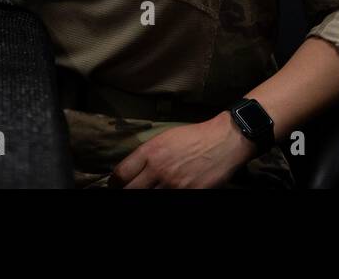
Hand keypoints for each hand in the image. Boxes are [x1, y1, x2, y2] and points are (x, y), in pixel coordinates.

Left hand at [110, 114, 256, 188]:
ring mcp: (173, 184)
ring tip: (152, 190)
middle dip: (128, 192)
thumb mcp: (166, 138)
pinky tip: (168, 192)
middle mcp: (158, 168)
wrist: (224, 140)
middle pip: (130, 190)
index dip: (115, 183)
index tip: (116, 186)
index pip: (121, 174)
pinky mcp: (189, 193)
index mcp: (151, 151)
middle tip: (130, 191)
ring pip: (148, 198)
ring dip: (147, 195)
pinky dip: (166, 198)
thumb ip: (148, 154)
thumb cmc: (195, 137)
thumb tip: (132, 170)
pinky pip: (169, 200)